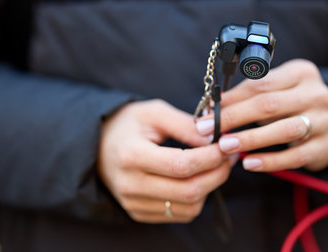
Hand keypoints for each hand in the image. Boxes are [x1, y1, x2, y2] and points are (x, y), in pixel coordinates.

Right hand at [97, 99, 234, 222]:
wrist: (99, 146)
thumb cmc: (128, 124)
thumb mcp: (154, 113)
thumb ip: (185, 125)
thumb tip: (215, 139)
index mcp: (131, 155)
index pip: (181, 165)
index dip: (211, 157)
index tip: (227, 145)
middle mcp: (130, 185)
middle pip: (188, 191)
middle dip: (218, 174)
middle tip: (229, 156)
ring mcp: (133, 203)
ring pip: (188, 207)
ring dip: (210, 187)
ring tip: (214, 165)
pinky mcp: (139, 213)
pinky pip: (180, 214)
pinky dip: (196, 198)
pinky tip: (197, 178)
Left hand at [196, 59, 327, 171]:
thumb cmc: (292, 104)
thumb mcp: (276, 91)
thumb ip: (248, 95)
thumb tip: (213, 107)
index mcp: (301, 73)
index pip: (260, 84)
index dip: (232, 99)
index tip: (209, 112)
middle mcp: (316, 94)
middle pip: (269, 105)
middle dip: (234, 118)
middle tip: (209, 130)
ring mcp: (324, 121)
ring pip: (284, 130)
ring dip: (251, 139)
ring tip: (225, 147)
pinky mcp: (325, 147)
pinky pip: (294, 156)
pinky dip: (270, 161)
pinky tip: (249, 163)